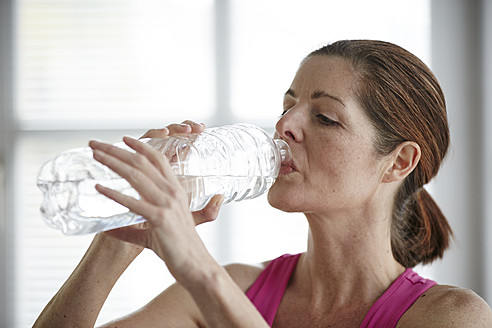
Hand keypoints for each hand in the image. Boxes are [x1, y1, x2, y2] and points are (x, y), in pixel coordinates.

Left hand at [88, 122, 222, 280]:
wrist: (195, 266)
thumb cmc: (177, 248)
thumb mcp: (153, 232)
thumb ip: (131, 228)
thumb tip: (106, 229)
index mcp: (176, 190)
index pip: (158, 159)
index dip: (141, 146)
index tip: (122, 138)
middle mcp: (172, 192)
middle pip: (142, 162)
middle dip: (117, 150)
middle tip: (95, 144)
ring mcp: (167, 204)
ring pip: (136, 175)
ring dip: (113, 163)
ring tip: (95, 155)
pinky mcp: (160, 218)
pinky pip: (134, 203)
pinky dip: (115, 194)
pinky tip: (98, 188)